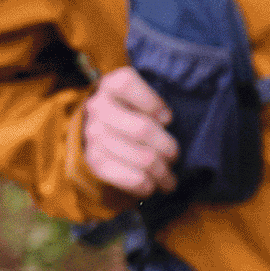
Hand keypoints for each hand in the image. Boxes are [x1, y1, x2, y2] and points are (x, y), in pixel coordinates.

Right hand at [80, 64, 176, 200]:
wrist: (102, 132)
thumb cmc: (135, 112)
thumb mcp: (144, 96)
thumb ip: (157, 99)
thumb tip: (168, 121)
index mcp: (111, 86)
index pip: (127, 85)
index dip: (153, 103)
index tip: (167, 118)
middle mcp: (98, 108)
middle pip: (143, 129)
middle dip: (168, 148)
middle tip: (175, 156)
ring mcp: (94, 135)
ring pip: (144, 159)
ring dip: (163, 173)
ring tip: (169, 178)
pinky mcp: (94, 160)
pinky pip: (131, 178)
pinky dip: (147, 185)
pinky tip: (152, 185)